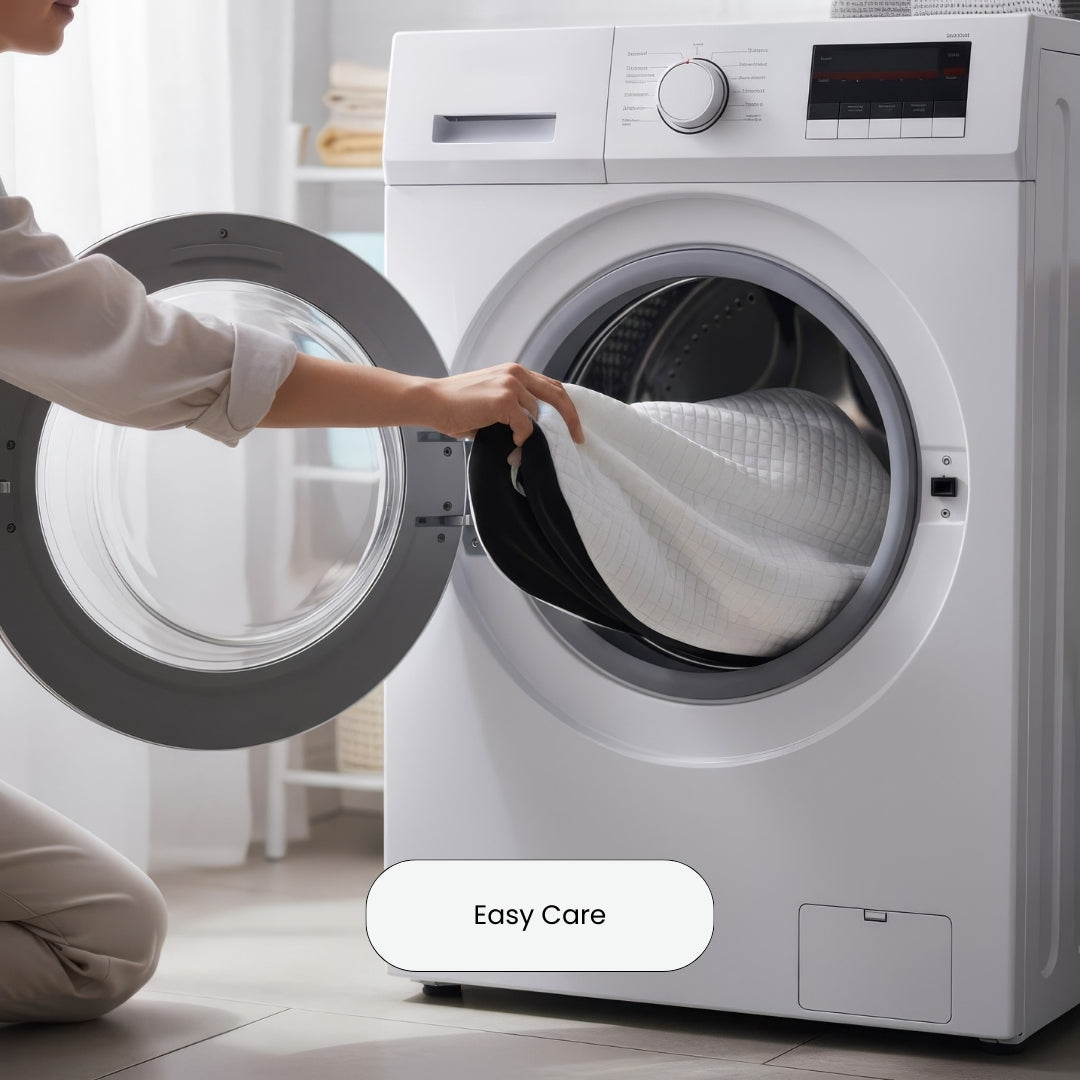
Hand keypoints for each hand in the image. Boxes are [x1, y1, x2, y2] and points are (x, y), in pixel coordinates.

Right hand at [421, 364, 583, 445]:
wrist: (431, 401)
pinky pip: (526, 426)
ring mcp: (511, 385)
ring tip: (527, 448)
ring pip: (540, 415)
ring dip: (537, 434)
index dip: (566, 406)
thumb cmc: (455, 404)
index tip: (573, 426)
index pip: (552, 386)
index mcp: (514, 372)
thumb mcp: (490, 398)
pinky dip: (522, 438)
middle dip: (571, 419)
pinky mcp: (504, 400)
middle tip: (577, 438)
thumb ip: (513, 407)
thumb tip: (531, 429)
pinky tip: (512, 444)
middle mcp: (516, 373)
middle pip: (558, 395)